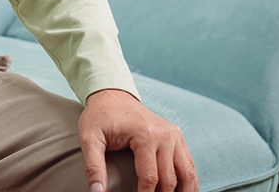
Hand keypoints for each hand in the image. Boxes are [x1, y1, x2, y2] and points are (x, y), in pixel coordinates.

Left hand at [78, 89, 197, 191]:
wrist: (113, 96)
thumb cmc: (100, 117)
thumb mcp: (89, 138)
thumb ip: (93, 166)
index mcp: (145, 135)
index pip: (150, 178)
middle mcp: (165, 135)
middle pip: (170, 180)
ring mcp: (174, 135)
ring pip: (188, 174)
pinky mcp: (177, 136)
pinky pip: (189, 164)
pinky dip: (189, 182)